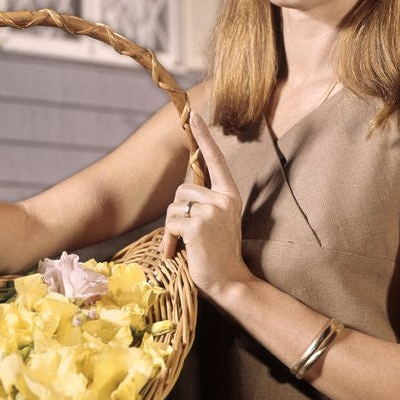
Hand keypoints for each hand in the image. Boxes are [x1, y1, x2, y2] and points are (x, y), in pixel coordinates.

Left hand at [162, 112, 252, 300]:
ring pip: (173, 207)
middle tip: (184, 235)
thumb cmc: (217, 254)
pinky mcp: (198, 225)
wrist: (230, 282)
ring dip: (171, 228)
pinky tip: (179, 252)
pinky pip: (170, 223)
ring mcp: (212, 211)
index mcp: (230, 195)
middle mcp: (223, 199)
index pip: (216, 160)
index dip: (205, 137)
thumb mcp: (216, 222)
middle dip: (175, 212)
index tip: (194, 116)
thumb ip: (204, 203)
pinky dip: (169, 240)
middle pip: (182, 189)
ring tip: (183, 247)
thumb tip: (180, 194)